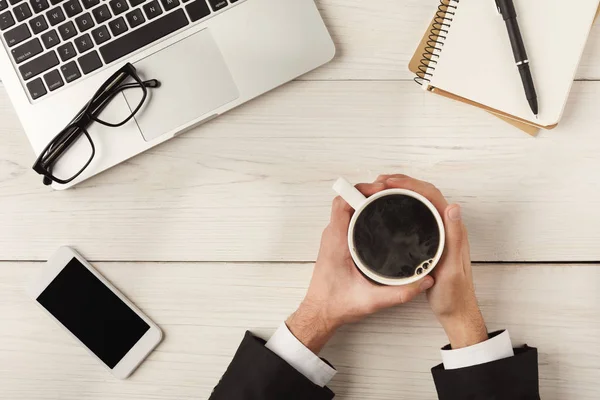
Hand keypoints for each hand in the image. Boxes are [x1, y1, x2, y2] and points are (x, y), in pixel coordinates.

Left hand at [287, 182, 433, 353]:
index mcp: (336, 242)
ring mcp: (333, 238)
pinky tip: (378, 216)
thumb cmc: (336, 305)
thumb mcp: (371, 301)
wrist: (319, 314)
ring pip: (346, 208)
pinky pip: (346, 218)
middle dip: (368, 191)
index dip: (360, 190)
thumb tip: (425, 281)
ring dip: (364, 200)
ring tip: (388, 199)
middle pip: (347, 201)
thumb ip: (399, 293)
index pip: (343, 203)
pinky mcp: (336, 243)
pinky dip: (360, 211)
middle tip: (391, 192)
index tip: (380, 188)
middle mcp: (332, 235)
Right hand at [377, 174, 487, 348]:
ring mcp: (438, 232)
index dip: (409, 184)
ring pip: (419, 202)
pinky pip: (416, 214)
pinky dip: (401, 204)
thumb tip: (454, 206)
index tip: (388, 183)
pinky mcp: (430, 240)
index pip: (431, 195)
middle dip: (401, 182)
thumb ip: (454, 238)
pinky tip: (388, 208)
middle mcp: (447, 226)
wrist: (456, 311)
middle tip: (378, 182)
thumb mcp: (452, 268)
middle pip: (424, 193)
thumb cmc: (454, 294)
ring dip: (400, 191)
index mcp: (453, 228)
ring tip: (379, 189)